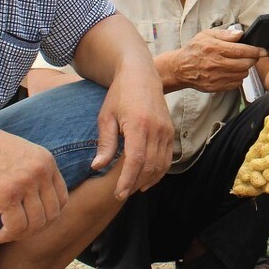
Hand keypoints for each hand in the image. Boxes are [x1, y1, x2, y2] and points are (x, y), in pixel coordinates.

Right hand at [0, 124, 69, 244]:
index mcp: (47, 161)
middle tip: (19, 231)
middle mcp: (40, 171)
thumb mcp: (21, 154)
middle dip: (36, 228)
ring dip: (22, 234)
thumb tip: (41, 204)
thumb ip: (35, 173)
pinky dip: (9, 235)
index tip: (33, 221)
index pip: (62, 198)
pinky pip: (16, 226)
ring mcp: (25, 182)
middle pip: (52, 214)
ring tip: (7, 233)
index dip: (49, 216)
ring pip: (35, 224)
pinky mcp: (7, 195)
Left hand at [93, 61, 175, 201]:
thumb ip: (105, 143)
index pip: (136, 160)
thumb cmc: (119, 94)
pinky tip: (147, 178)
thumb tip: (97, 167)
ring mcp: (166, 130)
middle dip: (135, 183)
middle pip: (150, 166)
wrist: (141, 75)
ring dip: (148, 180)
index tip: (119, 194)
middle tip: (121, 194)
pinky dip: (159, 171)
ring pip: (161, 164)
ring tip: (133, 188)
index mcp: (138, 124)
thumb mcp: (106, 116)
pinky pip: (168, 158)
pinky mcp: (171, 131)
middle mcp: (156, 128)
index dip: (127, 180)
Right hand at [170, 27, 263, 92]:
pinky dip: (238, 78)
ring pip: (242, 74)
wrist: (180, 68)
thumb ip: (225, 34)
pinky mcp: (216, 87)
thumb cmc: (194, 49)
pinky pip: (235, 84)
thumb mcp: (206, 35)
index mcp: (215, 49)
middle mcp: (216, 64)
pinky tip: (233, 71)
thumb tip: (240, 34)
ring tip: (240, 63)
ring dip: (245, 68)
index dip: (255, 51)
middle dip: (253, 59)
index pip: (242, 50)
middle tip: (252, 56)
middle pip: (245, 64)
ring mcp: (216, 77)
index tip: (263, 50)